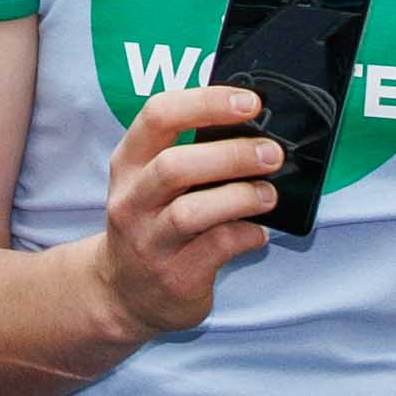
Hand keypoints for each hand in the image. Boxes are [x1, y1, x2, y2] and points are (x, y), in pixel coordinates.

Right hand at [85, 76, 290, 354]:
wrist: (123, 292)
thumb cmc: (151, 223)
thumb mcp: (149, 181)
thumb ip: (188, 152)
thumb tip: (254, 128)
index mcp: (128, 163)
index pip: (158, 116)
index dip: (207, 102)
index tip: (250, 103)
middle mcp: (132, 200)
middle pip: (174, 165)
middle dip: (231, 154)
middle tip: (271, 153)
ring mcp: (150, 242)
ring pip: (192, 212)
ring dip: (241, 196)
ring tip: (269, 194)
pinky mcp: (174, 277)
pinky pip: (216, 249)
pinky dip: (247, 235)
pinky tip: (258, 232)